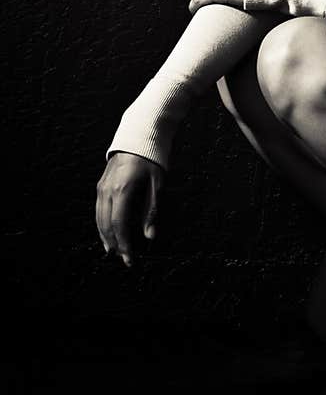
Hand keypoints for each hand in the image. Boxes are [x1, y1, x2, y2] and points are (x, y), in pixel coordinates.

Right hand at [96, 152, 164, 266]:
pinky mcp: (101, 185)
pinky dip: (102, 224)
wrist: (138, 136)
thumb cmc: (152, 159)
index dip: (124, 244)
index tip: (130, 259)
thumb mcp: (157, 183)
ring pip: (99, 219)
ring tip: (114, 250)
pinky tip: (108, 233)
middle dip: (115, 244)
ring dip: (106, 237)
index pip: (119, 225)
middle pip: (106, 225)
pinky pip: (99, 210)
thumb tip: (150, 236)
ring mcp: (102, 187)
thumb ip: (151, 210)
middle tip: (124, 259)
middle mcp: (108, 190)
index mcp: (123, 190)